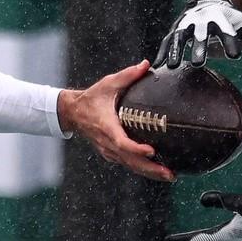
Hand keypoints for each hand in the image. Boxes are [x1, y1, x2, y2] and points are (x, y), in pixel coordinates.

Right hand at [57, 61, 173, 180]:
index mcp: (107, 126)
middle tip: (169, 173)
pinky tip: (156, 171)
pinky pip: (127, 164)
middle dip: (150, 168)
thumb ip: (128, 75)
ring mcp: (108, 151)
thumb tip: (146, 65)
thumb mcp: (108, 83)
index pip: (121, 142)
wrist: (73, 112)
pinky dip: (142, 169)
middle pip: (130, 161)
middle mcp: (108, 142)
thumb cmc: (90, 99)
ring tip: (169, 175)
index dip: (136, 149)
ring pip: (130, 166)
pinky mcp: (111, 154)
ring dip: (149, 172)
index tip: (151, 151)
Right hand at [154, 0, 241, 68]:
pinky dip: (162, 54)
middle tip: (200, 63)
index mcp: (221, 19)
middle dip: (200, 48)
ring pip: (179, 38)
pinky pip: (167, 43)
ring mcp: (186, 25)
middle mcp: (202, 21)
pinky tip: (157, 67)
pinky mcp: (176, 31)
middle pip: (201, 36)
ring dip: (176, 52)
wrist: (210, 3)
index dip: (230, 42)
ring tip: (172, 67)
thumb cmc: (231, 19)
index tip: (235, 55)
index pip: (227, 31)